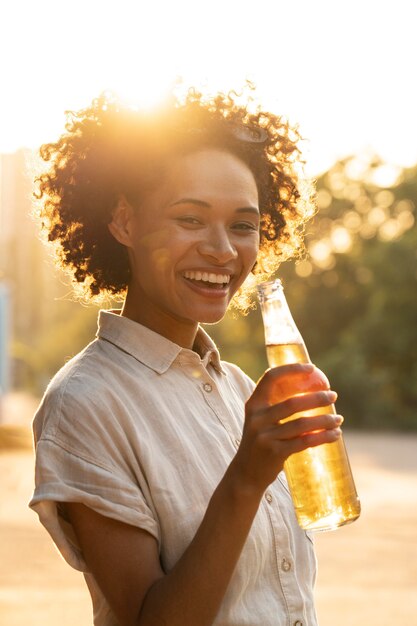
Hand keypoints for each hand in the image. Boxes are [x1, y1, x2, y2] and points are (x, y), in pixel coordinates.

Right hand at [231, 363, 341, 493]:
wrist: (245, 474)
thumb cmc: (259, 443)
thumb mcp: (260, 421)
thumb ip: (275, 406)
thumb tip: (308, 390)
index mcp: (253, 405)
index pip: (270, 378)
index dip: (291, 369)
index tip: (312, 368)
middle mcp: (257, 418)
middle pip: (292, 402)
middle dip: (317, 397)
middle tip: (333, 395)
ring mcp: (265, 437)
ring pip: (302, 424)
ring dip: (325, 419)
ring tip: (338, 419)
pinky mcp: (275, 453)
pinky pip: (305, 442)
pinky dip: (323, 437)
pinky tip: (335, 434)